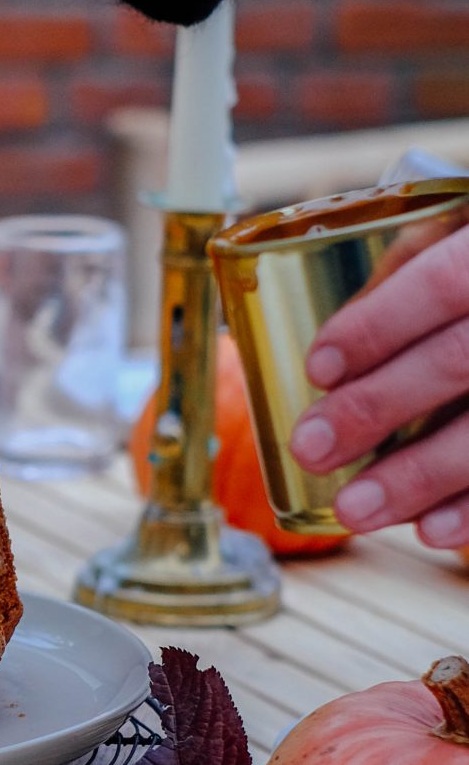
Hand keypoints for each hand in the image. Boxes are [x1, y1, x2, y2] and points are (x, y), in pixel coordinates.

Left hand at [292, 220, 468, 545]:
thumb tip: (336, 352)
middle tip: (310, 449)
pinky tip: (432, 530)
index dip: (380, 323)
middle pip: (461, 360)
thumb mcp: (461, 234)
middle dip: (377, 407)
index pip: (446, 279)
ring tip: (354, 511)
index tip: (317, 367)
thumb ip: (410, 271)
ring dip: (422, 476)